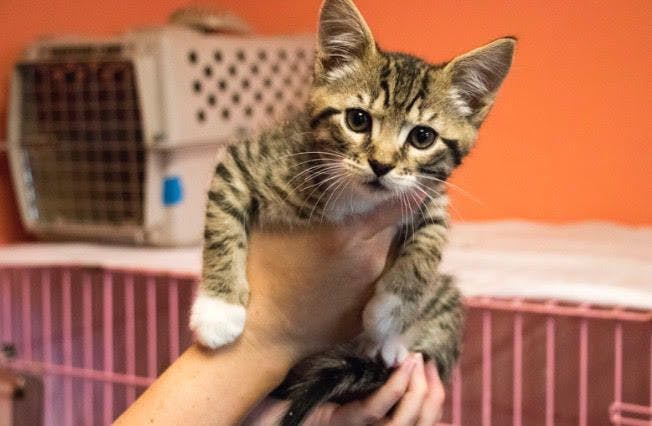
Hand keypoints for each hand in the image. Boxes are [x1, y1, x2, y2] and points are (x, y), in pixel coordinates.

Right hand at [242, 199, 409, 360]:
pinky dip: (370, 280)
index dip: (410, 195)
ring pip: (389, 261)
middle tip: (377, 217)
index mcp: (347, 235)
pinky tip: (346, 280)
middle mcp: (369, 261)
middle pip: (394, 233)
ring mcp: (370, 291)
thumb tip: (322, 184)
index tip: (423, 185)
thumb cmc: (263, 272)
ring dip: (380, 252)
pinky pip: (378, 289)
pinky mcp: (367, 315)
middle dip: (388, 223)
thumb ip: (304, 205)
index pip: (394, 208)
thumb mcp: (276, 226)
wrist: (264, 331)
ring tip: (357, 251)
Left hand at [245, 354, 444, 425]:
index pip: (413, 416)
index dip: (432, 395)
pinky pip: (372, 410)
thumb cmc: (292, 387)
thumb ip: (360, 368)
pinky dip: (391, 389)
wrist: (259, 406)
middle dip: (431, 395)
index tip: (433, 365)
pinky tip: (401, 369)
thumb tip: (386, 344)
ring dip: (416, 392)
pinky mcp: (338, 424)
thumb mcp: (334, 374)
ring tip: (418, 362)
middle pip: (415, 423)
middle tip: (429, 363)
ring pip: (400, 422)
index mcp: (367, 420)